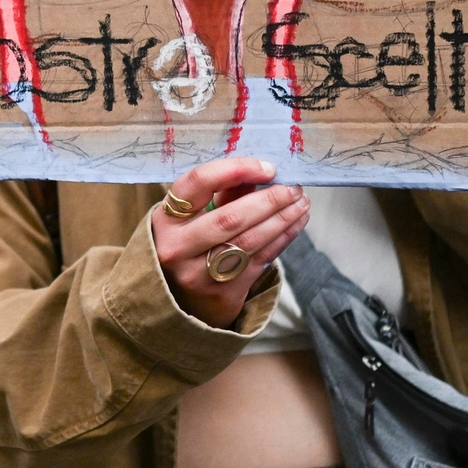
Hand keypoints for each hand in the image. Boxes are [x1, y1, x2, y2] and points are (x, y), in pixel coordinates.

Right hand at [151, 158, 309, 328]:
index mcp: (166, 218)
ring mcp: (199, 274)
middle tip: (293, 188)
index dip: (234, 170)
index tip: (266, 167)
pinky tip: (295, 223)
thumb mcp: (189, 217)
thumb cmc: (186, 245)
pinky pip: (260, 260)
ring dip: (282, 219)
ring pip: (250, 241)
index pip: (198, 183)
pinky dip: (283, 238)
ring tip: (301, 203)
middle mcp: (178, 247)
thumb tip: (262, 173)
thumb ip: (221, 192)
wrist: (175, 300)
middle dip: (269, 200)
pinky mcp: (223, 293)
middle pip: (230, 217)